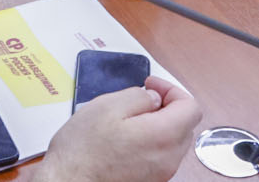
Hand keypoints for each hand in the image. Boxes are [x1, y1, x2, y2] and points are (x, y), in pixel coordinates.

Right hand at [36, 77, 201, 181]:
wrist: (68, 181)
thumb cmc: (83, 150)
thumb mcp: (108, 105)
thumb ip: (139, 96)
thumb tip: (153, 98)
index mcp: (163, 135)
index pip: (191, 107)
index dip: (171, 90)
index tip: (151, 86)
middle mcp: (168, 158)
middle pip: (185, 125)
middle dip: (167, 107)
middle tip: (141, 99)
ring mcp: (160, 173)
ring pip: (173, 142)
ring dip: (159, 125)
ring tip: (129, 119)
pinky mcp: (149, 181)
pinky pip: (160, 156)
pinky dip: (150, 142)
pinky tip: (126, 139)